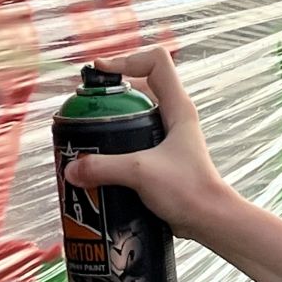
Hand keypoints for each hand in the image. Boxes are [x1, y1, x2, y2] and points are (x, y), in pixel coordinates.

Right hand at [63, 47, 228, 237]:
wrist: (210, 221)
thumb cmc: (190, 191)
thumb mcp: (141, 172)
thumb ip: (104, 167)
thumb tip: (71, 169)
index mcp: (178, 107)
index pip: (156, 62)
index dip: (126, 60)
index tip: (100, 74)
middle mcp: (174, 117)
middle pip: (138, 89)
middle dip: (109, 97)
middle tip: (85, 111)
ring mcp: (168, 138)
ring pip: (134, 118)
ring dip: (110, 123)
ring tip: (86, 136)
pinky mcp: (161, 159)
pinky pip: (133, 143)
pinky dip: (116, 147)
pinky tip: (99, 162)